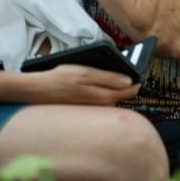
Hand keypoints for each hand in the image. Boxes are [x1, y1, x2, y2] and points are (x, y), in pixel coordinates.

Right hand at [22, 63, 140, 105]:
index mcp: (103, 96)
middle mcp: (100, 105)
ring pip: (112, 99)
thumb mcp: (86, 73)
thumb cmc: (61, 78)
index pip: (129, 91)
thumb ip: (108, 78)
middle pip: (121, 96)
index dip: (137, 82)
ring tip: (116, 77)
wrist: (38, 90)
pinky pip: (101, 101)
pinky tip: (100, 85)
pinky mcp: (85, 107)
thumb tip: (129, 81)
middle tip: (131, 74)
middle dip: (128, 86)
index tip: (140, 73)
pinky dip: (105, 93)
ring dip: (116, 89)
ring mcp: (93, 108)